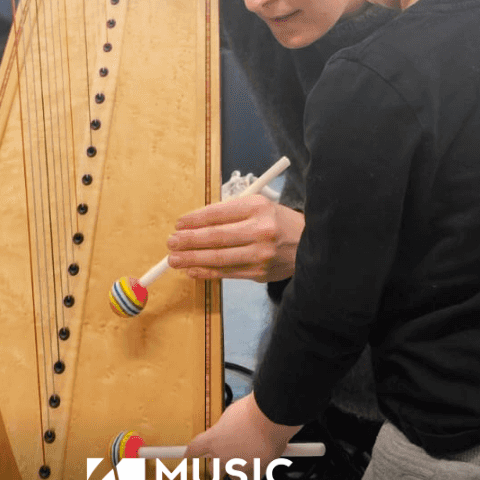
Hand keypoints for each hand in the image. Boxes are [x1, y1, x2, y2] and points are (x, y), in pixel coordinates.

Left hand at [168, 196, 302, 282]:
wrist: (308, 244)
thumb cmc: (277, 222)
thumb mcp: (259, 206)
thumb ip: (231, 212)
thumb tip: (195, 224)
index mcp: (258, 207)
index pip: (219, 213)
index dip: (195, 219)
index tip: (179, 223)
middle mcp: (260, 230)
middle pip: (217, 236)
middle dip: (189, 240)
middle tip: (171, 243)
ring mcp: (260, 254)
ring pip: (219, 257)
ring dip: (193, 259)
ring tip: (175, 259)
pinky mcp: (259, 273)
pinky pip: (227, 273)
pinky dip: (207, 272)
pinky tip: (193, 270)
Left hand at [185, 393, 299, 475]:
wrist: (271, 419)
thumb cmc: (252, 412)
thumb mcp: (231, 414)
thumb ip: (225, 427)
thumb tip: (227, 430)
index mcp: (213, 440)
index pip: (194, 449)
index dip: (189, 453)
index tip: (187, 455)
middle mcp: (222, 457)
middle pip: (213, 470)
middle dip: (218, 465)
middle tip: (226, 455)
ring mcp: (238, 467)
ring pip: (234, 475)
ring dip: (238, 468)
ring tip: (247, 454)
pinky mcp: (254, 472)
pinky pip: (252, 476)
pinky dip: (256, 469)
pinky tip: (261, 459)